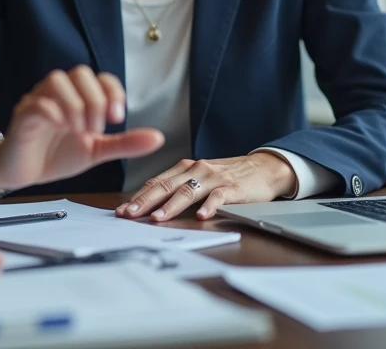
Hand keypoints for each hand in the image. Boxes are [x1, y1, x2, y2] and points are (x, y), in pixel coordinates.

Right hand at [0, 66, 164, 190]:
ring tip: (80, 131)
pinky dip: (54, 115)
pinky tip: (62, 131)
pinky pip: (37, 104)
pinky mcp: (22, 117)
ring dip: (75, 105)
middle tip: (97, 129)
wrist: (23, 174)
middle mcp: (58, 93)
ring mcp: (38, 101)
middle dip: (95, 100)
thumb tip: (158, 138)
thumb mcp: (97, 150)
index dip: (113, 93)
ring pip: (57, 81)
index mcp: (78, 97)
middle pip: (80, 73)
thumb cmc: (57, 155)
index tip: (117, 119)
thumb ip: (124, 143)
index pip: (101, 78)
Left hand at [116, 153, 297, 221]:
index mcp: (185, 168)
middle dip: (145, 202)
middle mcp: (196, 170)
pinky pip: (219, 197)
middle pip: (166, 186)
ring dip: (171, 205)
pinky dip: (209, 206)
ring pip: (187, 191)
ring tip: (157, 218)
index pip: (156, 182)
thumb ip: (179, 188)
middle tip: (128, 215)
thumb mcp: (199, 178)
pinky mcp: (233, 188)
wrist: (263, 167)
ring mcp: (214, 178)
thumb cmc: (228, 176)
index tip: (121, 211)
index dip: (138, 196)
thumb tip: (150, 206)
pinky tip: (202, 216)